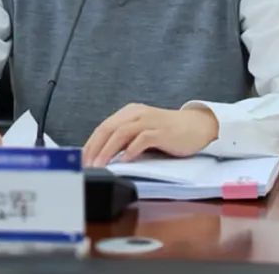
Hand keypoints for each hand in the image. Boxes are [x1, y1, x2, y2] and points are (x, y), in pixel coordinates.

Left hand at [82, 103, 218, 166]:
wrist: (196, 126)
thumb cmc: (168, 132)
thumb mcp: (142, 132)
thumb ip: (125, 140)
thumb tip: (103, 156)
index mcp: (129, 113)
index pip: (103, 127)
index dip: (90, 144)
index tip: (81, 160)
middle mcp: (136, 113)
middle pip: (108, 129)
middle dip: (95, 148)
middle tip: (86, 165)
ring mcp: (149, 121)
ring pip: (121, 133)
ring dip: (108, 151)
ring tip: (100, 165)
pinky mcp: (161, 131)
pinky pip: (142, 139)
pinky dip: (131, 150)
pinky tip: (125, 161)